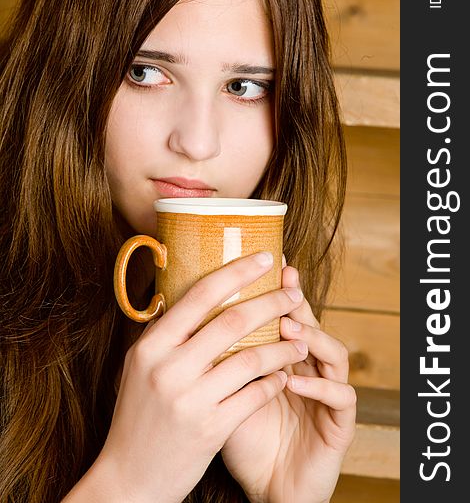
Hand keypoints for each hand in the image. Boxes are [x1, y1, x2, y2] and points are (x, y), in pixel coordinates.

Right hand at [66, 252, 306, 502]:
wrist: (130, 477)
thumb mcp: (141, 367)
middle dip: (271, 301)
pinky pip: (254, 394)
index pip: (200, 295)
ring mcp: (190, 400)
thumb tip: (197, 296)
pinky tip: (284, 374)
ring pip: (250, 358)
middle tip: (293, 292)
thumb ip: (166, 333)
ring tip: (300, 338)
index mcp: (151, 346)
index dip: (237, 272)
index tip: (265, 258)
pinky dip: (274, 380)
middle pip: (232, 321)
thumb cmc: (139, 415)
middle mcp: (168, 368)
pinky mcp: (211, 428)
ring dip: (282, 345)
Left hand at [221, 263, 356, 502]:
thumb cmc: (241, 438)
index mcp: (282, 359)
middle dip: (297, 302)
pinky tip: (293, 379)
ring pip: (334, 353)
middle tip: (285, 281)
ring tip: (287, 328)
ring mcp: (327, 395)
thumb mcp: (223, 393)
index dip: (275, 292)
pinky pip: (341, 396)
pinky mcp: (339, 424)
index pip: (282, 318)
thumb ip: (215, 360)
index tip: (263, 266)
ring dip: (312, 337)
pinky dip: (320, 384)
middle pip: (310, 326)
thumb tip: (180, 320)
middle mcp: (309, 369)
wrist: (264, 488)